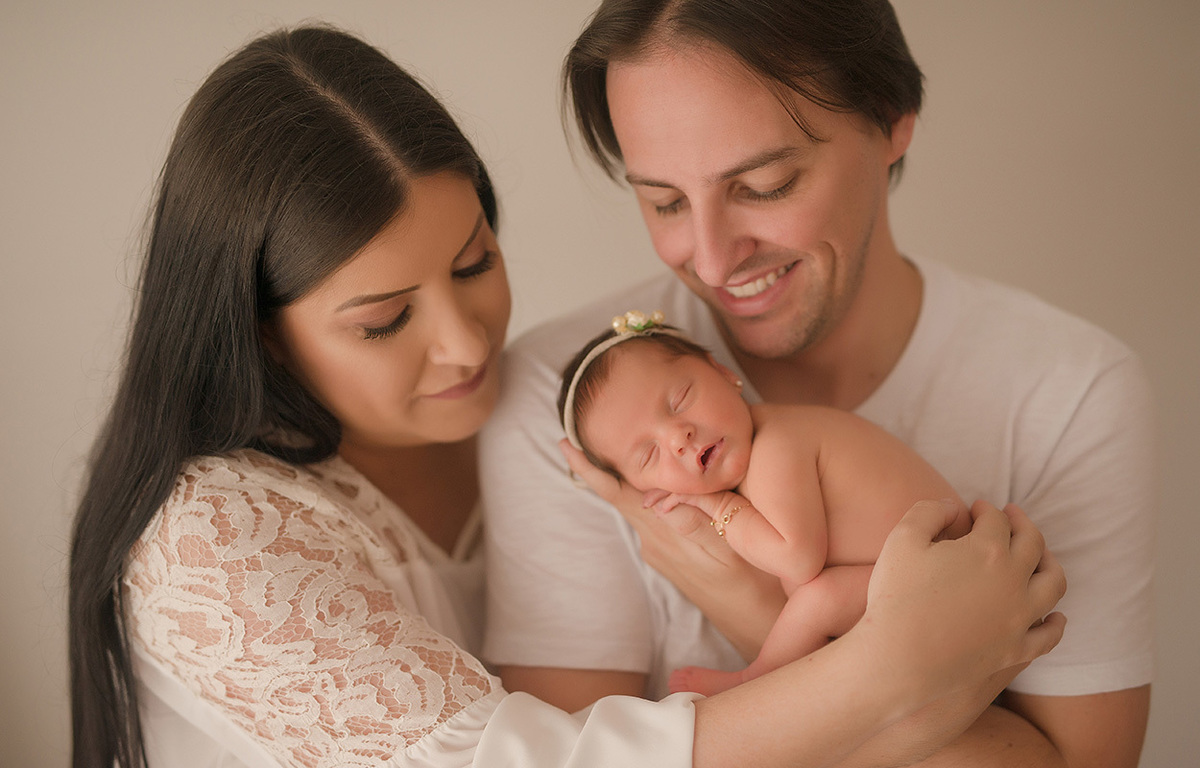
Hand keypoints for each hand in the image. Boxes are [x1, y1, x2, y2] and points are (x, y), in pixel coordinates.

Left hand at [560, 439, 785, 659]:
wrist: (753, 622)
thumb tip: (660, 499)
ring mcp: (659, 548)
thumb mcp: (729, 550)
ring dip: (624, 478)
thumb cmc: (751, 583)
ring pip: (636, 503)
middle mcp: (653, 540)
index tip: (566, 444)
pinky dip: (648, 492)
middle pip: (619, 494)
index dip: (590, 470)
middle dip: (598, 466)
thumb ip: (696, 523)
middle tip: (579, 433)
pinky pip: (652, 514)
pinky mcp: (669, 552)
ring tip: (619, 445)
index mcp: (662, 533)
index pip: (616, 494)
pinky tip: (658, 479)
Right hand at [859, 499, 1066, 704]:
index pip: (996, 519)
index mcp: (988, 550)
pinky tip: (1055, 617)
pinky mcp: (1015, 649)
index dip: (985, 509)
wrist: (897, 659)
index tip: (974, 508)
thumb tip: (953, 506)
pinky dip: (1056, 623)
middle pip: (1033, 543)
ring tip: (1040, 557)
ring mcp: (1019, 618)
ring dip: (1050, 563)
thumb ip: (929, 510)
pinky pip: (1048, 635)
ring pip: (1053, 583)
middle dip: (1022, 523)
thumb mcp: (901, 538)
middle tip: (1011, 515)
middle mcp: (1014, 580)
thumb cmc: (896, 596)